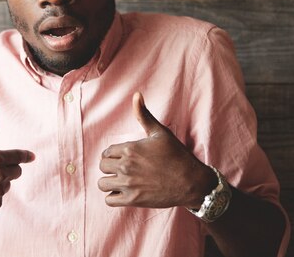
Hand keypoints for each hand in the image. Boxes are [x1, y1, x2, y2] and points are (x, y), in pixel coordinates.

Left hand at [97, 92, 214, 208]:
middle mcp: (126, 166)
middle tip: (122, 169)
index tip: (124, 158)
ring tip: (120, 181)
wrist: (191, 181)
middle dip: (110, 167)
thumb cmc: (176, 155)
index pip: (106, 152)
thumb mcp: (160, 133)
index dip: (113, 155)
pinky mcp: (133, 199)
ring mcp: (129, 184)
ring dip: (109, 182)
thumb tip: (136, 95)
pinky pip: (109, 199)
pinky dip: (114, 197)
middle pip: (102, 166)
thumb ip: (144, 115)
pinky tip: (123, 192)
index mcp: (130, 149)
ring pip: (102, 183)